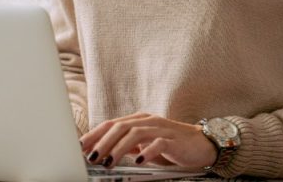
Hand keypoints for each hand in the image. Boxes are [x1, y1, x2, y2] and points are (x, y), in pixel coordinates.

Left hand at [80, 112, 216, 169]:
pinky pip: (158, 143)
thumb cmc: (171, 146)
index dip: (94, 135)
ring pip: (135, 133)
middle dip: (102, 142)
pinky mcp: (173, 139)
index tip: (80, 148)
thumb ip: (127, 145)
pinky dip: (146, 151)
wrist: (202, 145)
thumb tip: (102, 153)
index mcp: (139, 120)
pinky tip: (138, 160)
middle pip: (120, 126)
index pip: (111, 124)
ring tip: (109, 162)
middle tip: (91, 158)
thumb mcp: (145, 145)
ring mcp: (161, 128)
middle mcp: (148, 121)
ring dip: (119, 148)